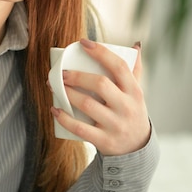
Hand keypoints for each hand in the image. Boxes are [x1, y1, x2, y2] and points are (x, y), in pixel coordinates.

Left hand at [51, 39, 150, 154]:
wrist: (137, 148)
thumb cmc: (131, 113)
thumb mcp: (137, 94)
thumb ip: (134, 70)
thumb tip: (135, 46)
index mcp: (134, 91)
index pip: (119, 66)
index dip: (101, 52)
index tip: (84, 43)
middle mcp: (126, 107)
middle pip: (100, 84)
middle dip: (77, 76)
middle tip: (62, 73)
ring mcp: (115, 124)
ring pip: (87, 104)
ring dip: (67, 94)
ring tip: (54, 87)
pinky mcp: (104, 141)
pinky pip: (80, 128)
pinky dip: (64, 118)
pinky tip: (55, 109)